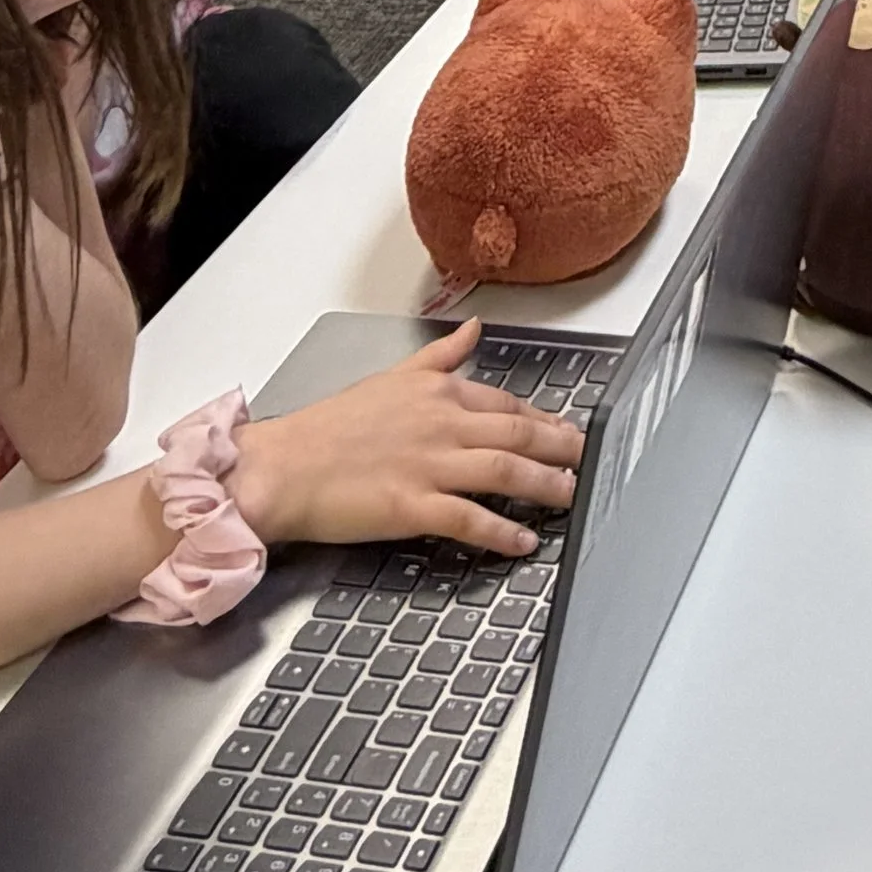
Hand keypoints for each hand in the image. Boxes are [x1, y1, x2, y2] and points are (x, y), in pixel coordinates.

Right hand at [232, 322, 584, 555]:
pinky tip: (524, 541)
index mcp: (436, 391)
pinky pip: (469, 519)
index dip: (542, 418)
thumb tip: (473, 329)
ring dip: (545, 485)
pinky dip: (502, 531)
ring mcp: (429, 465)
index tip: (565, 429)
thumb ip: (439, 357)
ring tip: (571, 496)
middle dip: (560, 447)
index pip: (505, 401)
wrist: (283, 466)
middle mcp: (441, 423)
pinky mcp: (411, 506)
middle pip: (517, 433)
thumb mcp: (390, 377)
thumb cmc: (328, 427)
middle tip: (588, 458)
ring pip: (505, 471)